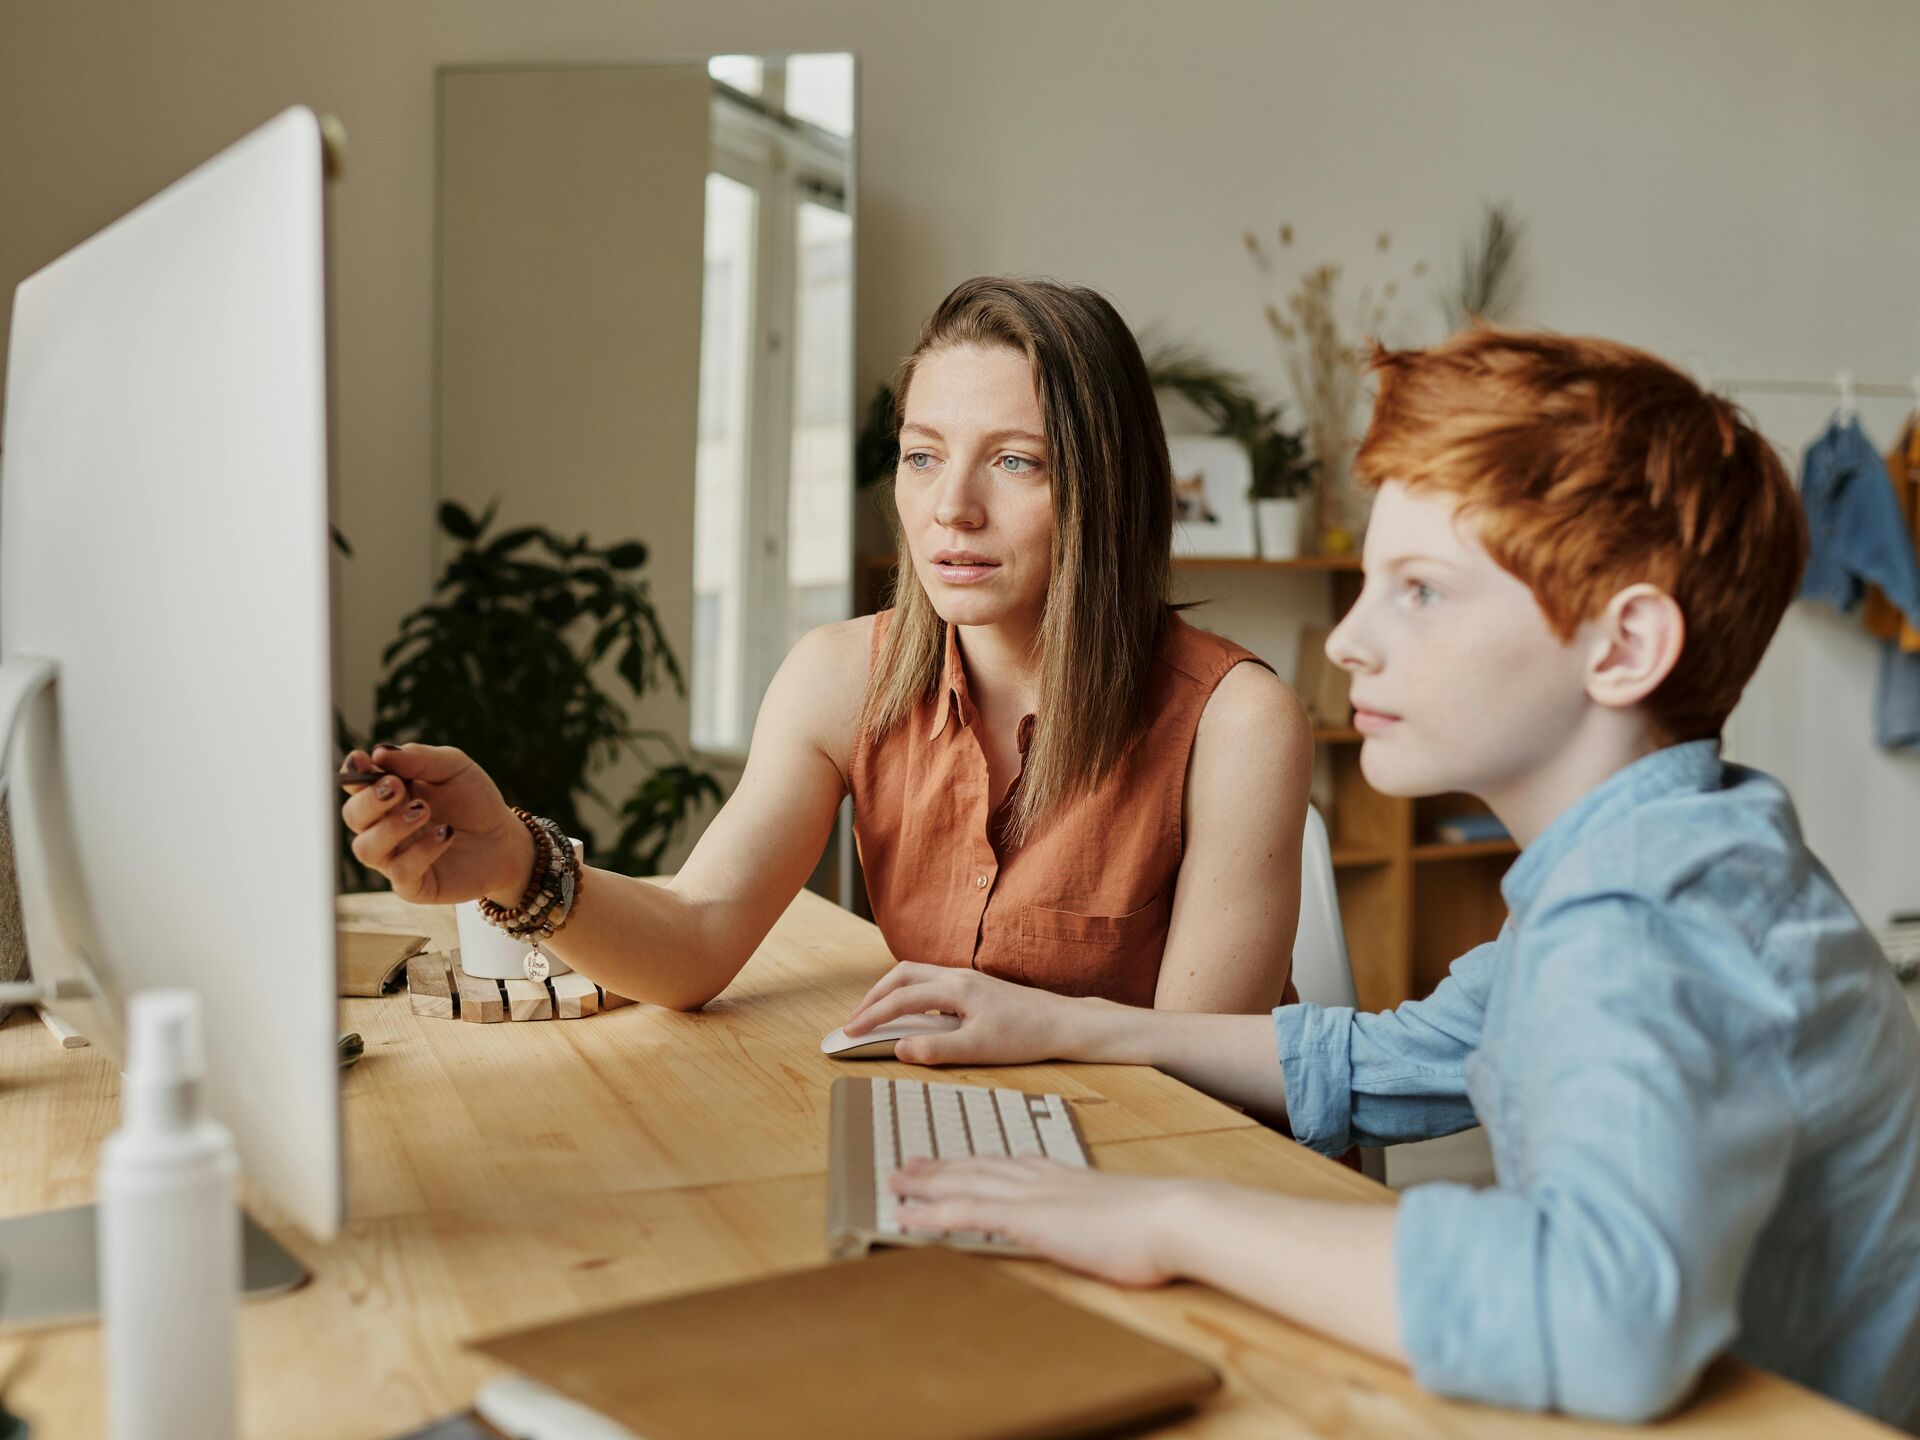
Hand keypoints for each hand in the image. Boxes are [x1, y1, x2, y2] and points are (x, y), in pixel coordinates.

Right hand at [339, 743, 530, 905]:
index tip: (362, 760)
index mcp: (388, 795)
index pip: (355, 784)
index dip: (352, 773)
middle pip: (352, 816)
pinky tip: (447, 833)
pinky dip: (422, 851)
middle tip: (397, 787)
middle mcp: (383, 827)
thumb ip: (419, 758)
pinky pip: (400, 872)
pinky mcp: (413, 884)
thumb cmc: (474, 800)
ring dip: (392, 827)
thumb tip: (379, 752)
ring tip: (425, 810)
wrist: (505, 839)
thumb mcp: (454, 768)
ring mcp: (395, 857)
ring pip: (366, 849)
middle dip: (369, 801)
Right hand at [841, 963, 1087, 1065]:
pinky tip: (914, 1014)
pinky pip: (931, 981)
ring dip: (891, 991)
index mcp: (955, 989)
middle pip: (902, 974)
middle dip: (874, 996)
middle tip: (856, 1020)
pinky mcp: (976, 986)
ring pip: (917, 974)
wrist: (1063, 1023)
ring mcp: (967, 978)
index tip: (850, 1031)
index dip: (871, 1015)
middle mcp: (958, 976)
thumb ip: (936, 1049)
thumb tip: (899, 1048)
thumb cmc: (1025, 1036)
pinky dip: (911, 992)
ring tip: (877, 1014)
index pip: (900, 999)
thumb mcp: (979, 1050)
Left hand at [893, 1157, 1193, 1286]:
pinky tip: (906, 1217)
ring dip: (925, 1184)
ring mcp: (1031, 1196)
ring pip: (963, 1184)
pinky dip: (930, 1214)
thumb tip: (1109, 1230)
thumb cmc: (1160, 1225)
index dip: (976, 1163)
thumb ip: (1105, 1218)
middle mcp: (1041, 1179)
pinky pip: (965, 1213)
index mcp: (1064, 1176)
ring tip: (895, 1182)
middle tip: (908, 1164)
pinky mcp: (1026, 1218)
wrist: (1172, 1216)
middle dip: (941, 1167)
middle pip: (978, 1167)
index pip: (1009, 1164)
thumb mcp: (1125, 1217)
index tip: (956, 1161)